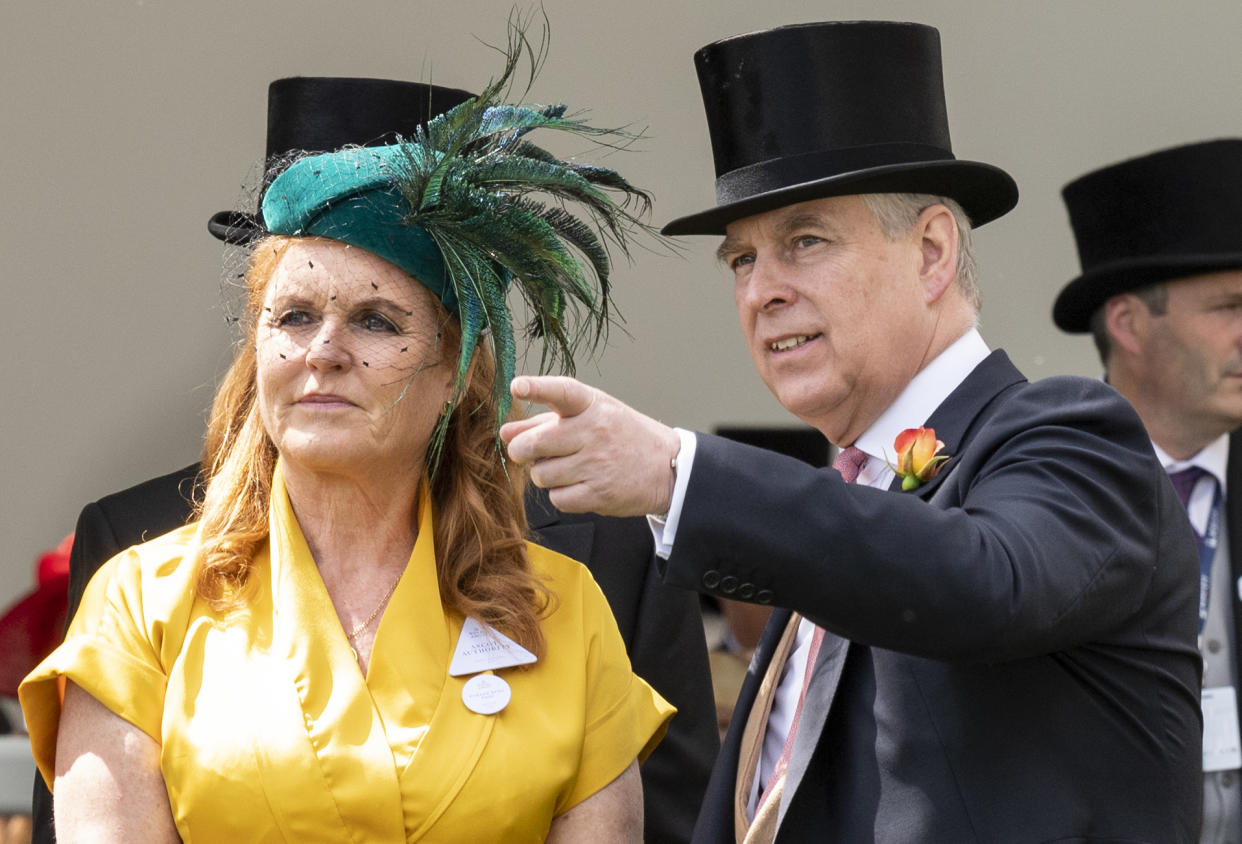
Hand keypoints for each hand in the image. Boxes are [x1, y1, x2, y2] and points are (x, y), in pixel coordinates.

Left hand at [500, 376, 680, 516]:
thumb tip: (505, 432)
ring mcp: (597, 464)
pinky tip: (579, 485)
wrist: (666, 468)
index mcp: (592, 406)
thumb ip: (544, 422)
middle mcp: (594, 432)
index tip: (517, 386)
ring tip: (567, 468)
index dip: (538, 388)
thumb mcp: (589, 417)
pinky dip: (562, 495)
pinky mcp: (599, 494)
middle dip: (521, 451)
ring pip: (541, 475)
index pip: (562, 392)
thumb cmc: (621, 436)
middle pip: (535, 444)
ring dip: (546, 475)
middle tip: (524, 452)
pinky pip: (557, 498)